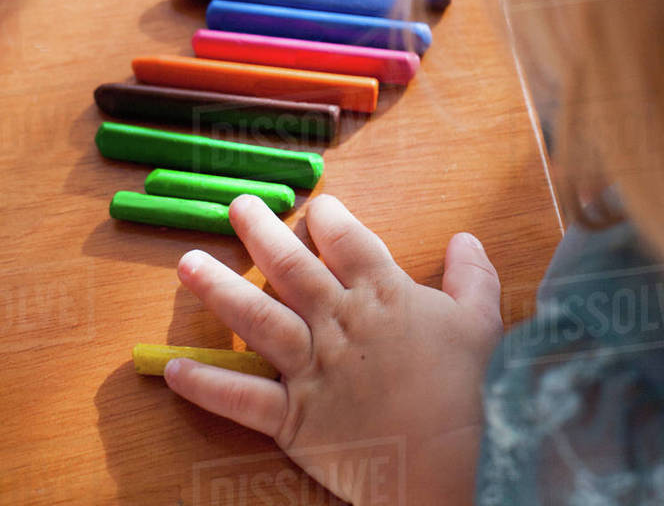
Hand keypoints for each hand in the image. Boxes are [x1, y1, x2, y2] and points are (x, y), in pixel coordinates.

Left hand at [164, 193, 502, 505]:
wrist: (453, 465)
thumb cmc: (470, 391)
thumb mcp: (482, 322)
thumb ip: (471, 276)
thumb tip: (465, 239)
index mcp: (383, 293)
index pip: (345, 239)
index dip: (327, 217)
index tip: (314, 207)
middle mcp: (339, 321)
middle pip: (290, 266)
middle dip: (260, 232)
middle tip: (237, 206)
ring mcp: (313, 369)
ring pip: (255, 318)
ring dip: (217, 288)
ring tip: (188, 263)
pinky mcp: (295, 419)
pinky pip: (241, 397)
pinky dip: (206, 383)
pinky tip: (174, 367)